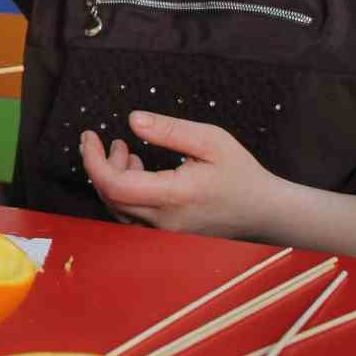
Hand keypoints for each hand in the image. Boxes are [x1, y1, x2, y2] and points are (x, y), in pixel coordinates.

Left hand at [79, 111, 281, 238]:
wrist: (265, 212)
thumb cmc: (242, 176)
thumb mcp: (211, 141)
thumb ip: (169, 131)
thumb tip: (133, 120)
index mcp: (174, 197)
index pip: (114, 185)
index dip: (93, 160)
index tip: (90, 136)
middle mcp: (164, 222)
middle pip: (110, 197)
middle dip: (101, 165)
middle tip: (112, 141)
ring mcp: (164, 232)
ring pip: (118, 209)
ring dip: (113, 178)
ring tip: (129, 153)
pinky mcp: (166, 234)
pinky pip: (131, 216)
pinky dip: (124, 192)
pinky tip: (139, 171)